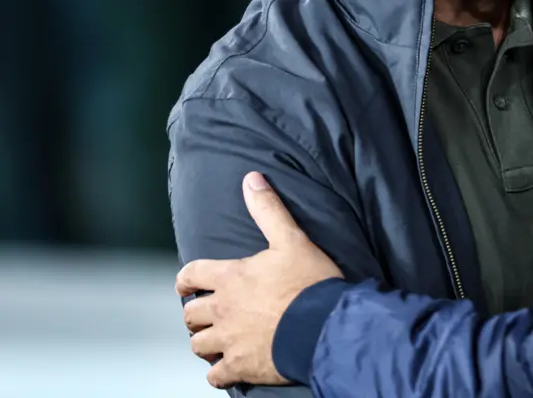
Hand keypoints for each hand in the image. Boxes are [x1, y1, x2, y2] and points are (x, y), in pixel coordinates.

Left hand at [176, 172, 343, 388]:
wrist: (323, 325)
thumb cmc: (309, 282)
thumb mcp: (292, 239)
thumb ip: (268, 210)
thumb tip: (251, 178)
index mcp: (230, 277)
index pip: (191, 274)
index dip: (186, 279)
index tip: (188, 283)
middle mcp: (222, 309)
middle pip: (190, 314)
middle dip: (196, 312)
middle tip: (208, 313)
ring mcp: (228, 341)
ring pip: (198, 345)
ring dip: (205, 342)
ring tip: (217, 340)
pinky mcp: (240, 367)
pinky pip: (215, 376)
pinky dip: (219, 372)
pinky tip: (228, 368)